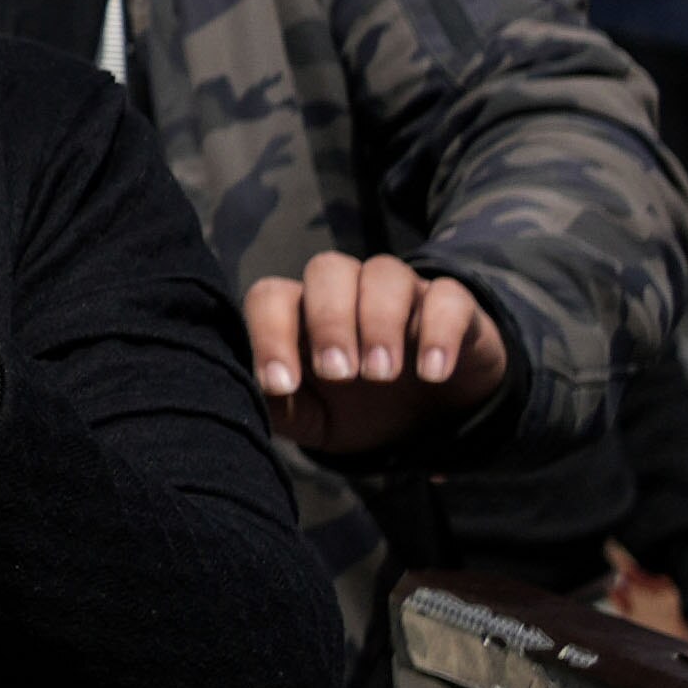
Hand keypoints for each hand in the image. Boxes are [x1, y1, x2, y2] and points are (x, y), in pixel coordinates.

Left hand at [241, 255, 513, 457]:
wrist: (430, 417)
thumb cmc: (355, 408)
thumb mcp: (311, 418)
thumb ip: (276, 407)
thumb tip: (236, 399)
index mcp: (301, 311)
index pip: (272, 296)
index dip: (269, 334)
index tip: (281, 385)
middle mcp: (347, 291)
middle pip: (328, 270)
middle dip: (329, 321)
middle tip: (340, 375)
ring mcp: (401, 292)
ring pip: (385, 272)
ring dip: (379, 321)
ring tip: (382, 374)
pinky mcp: (451, 304)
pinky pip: (447, 297)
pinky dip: (439, 330)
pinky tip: (432, 372)